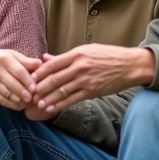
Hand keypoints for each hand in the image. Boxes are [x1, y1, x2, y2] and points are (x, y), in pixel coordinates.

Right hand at [0, 50, 41, 110]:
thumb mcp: (10, 55)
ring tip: (27, 103)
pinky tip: (18, 106)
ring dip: (18, 100)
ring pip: (6, 93)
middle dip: (24, 92)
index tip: (35, 88)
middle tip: (32, 98)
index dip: (28, 81)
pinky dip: (10, 104)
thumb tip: (41, 63)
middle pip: (12, 83)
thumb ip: (25, 60)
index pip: (19, 71)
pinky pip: (0, 100)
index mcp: (3, 58)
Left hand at [30, 45, 156, 114]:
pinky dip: (60, 105)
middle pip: (54, 79)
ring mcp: (86, 80)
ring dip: (47, 99)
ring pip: (61, 91)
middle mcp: (80, 67)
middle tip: (28, 94)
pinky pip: (72, 100)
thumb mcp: (86, 51)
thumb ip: (64, 57)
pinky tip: (51, 108)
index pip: (52, 64)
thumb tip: (45, 58)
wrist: (130, 65)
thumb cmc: (107, 56)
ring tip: (36, 104)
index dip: (39, 73)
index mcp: (77, 54)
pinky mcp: (92, 91)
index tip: (29, 79)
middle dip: (39, 88)